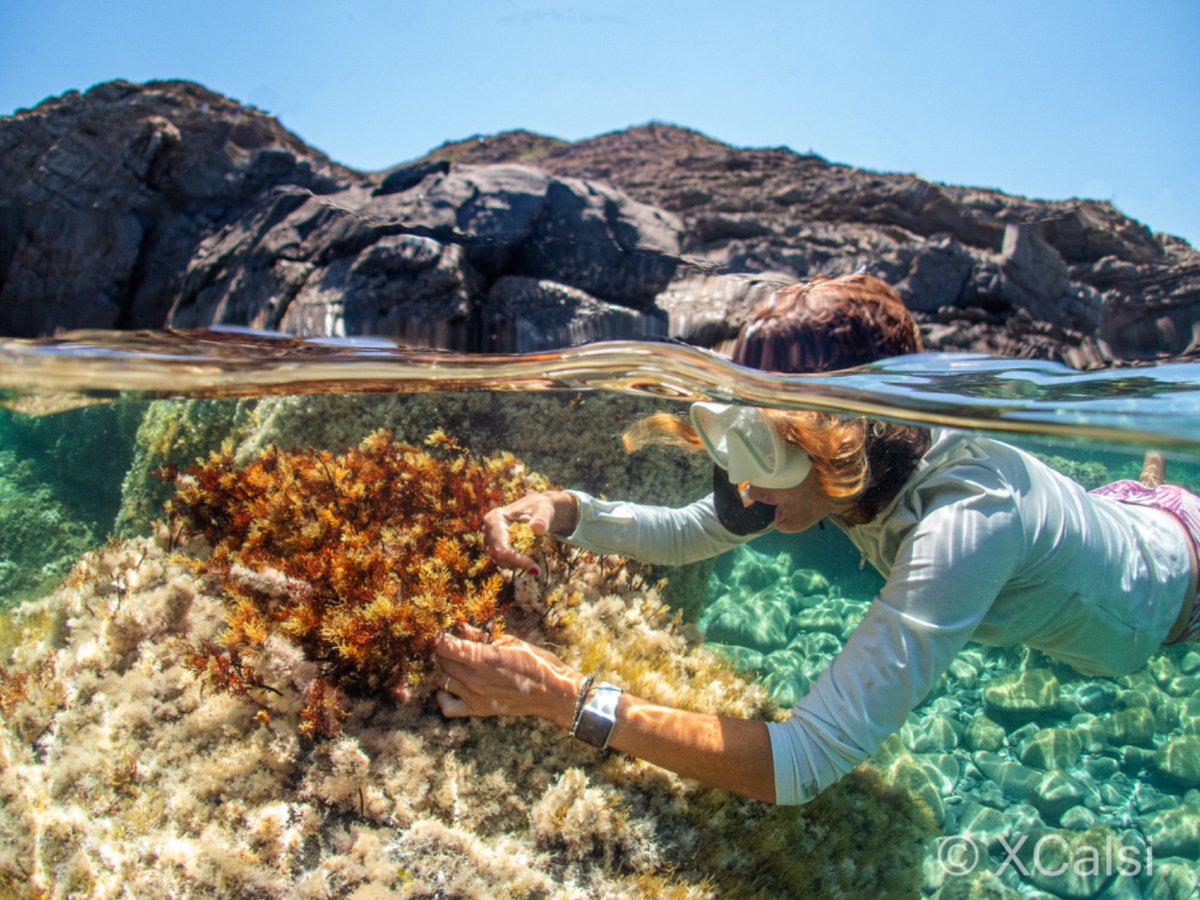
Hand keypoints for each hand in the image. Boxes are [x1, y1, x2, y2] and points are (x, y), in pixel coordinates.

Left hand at [434, 624, 581, 727]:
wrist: (552, 692)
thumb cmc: (536, 662)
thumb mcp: (511, 641)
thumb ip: (482, 636)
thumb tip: (462, 628)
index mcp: (484, 658)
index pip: (445, 646)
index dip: (442, 638)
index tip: (446, 633)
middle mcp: (475, 679)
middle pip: (442, 662)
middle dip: (444, 651)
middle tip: (454, 645)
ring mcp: (475, 697)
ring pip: (442, 680)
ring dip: (444, 669)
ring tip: (455, 662)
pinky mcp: (478, 710)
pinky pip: (448, 707)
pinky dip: (443, 696)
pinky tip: (451, 687)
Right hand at [483, 490, 577, 572]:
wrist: (539, 509)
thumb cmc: (541, 507)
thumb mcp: (544, 510)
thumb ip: (542, 519)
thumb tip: (538, 528)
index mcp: (495, 519)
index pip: (501, 547)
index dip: (516, 560)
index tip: (535, 569)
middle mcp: (489, 529)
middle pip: (498, 556)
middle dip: (518, 563)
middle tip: (537, 569)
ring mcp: (491, 539)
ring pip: (500, 561)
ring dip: (517, 564)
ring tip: (534, 562)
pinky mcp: (496, 545)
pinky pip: (504, 560)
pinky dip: (517, 562)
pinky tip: (529, 560)